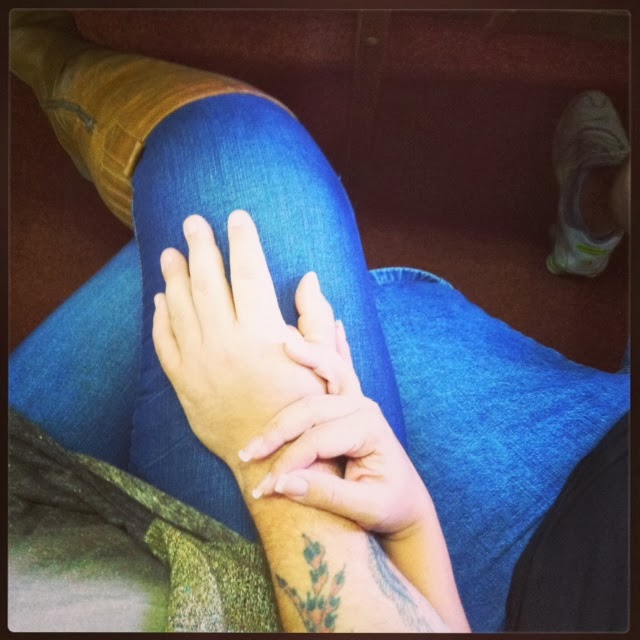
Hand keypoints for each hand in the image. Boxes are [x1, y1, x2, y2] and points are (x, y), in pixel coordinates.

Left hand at [151, 210, 326, 468]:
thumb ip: (317, 319)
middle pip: (208, 281)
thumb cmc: (305, 411)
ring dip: (174, 276)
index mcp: (262, 334)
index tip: (237, 217)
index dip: (243, 240)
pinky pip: (165, 344)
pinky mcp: (185, 385)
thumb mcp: (325, 365)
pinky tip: (160, 300)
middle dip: (201, 246)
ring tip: (170, 253)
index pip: (249, 272)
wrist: (272, 460)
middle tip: (193, 222)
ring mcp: (200, 364)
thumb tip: (309, 278)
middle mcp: (226, 343)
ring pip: (180, 308)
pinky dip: (160, 319)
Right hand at [239, 322, 431, 539]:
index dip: (288, 462)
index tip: (265, 488)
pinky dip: (329, 350)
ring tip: (269, 356)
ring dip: (296, 366)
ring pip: (322, 375)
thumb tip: (281, 484)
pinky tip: (334, 325)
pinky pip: (336, 369)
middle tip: (247, 454)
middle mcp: (363, 407)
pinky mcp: (348, 403)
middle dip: (276, 430)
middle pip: (310, 407)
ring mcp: (356, 401)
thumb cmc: (389, 506)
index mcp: (369, 429)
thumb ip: (325, 495)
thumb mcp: (365, 508)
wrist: (407, 504)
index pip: (317, 439)